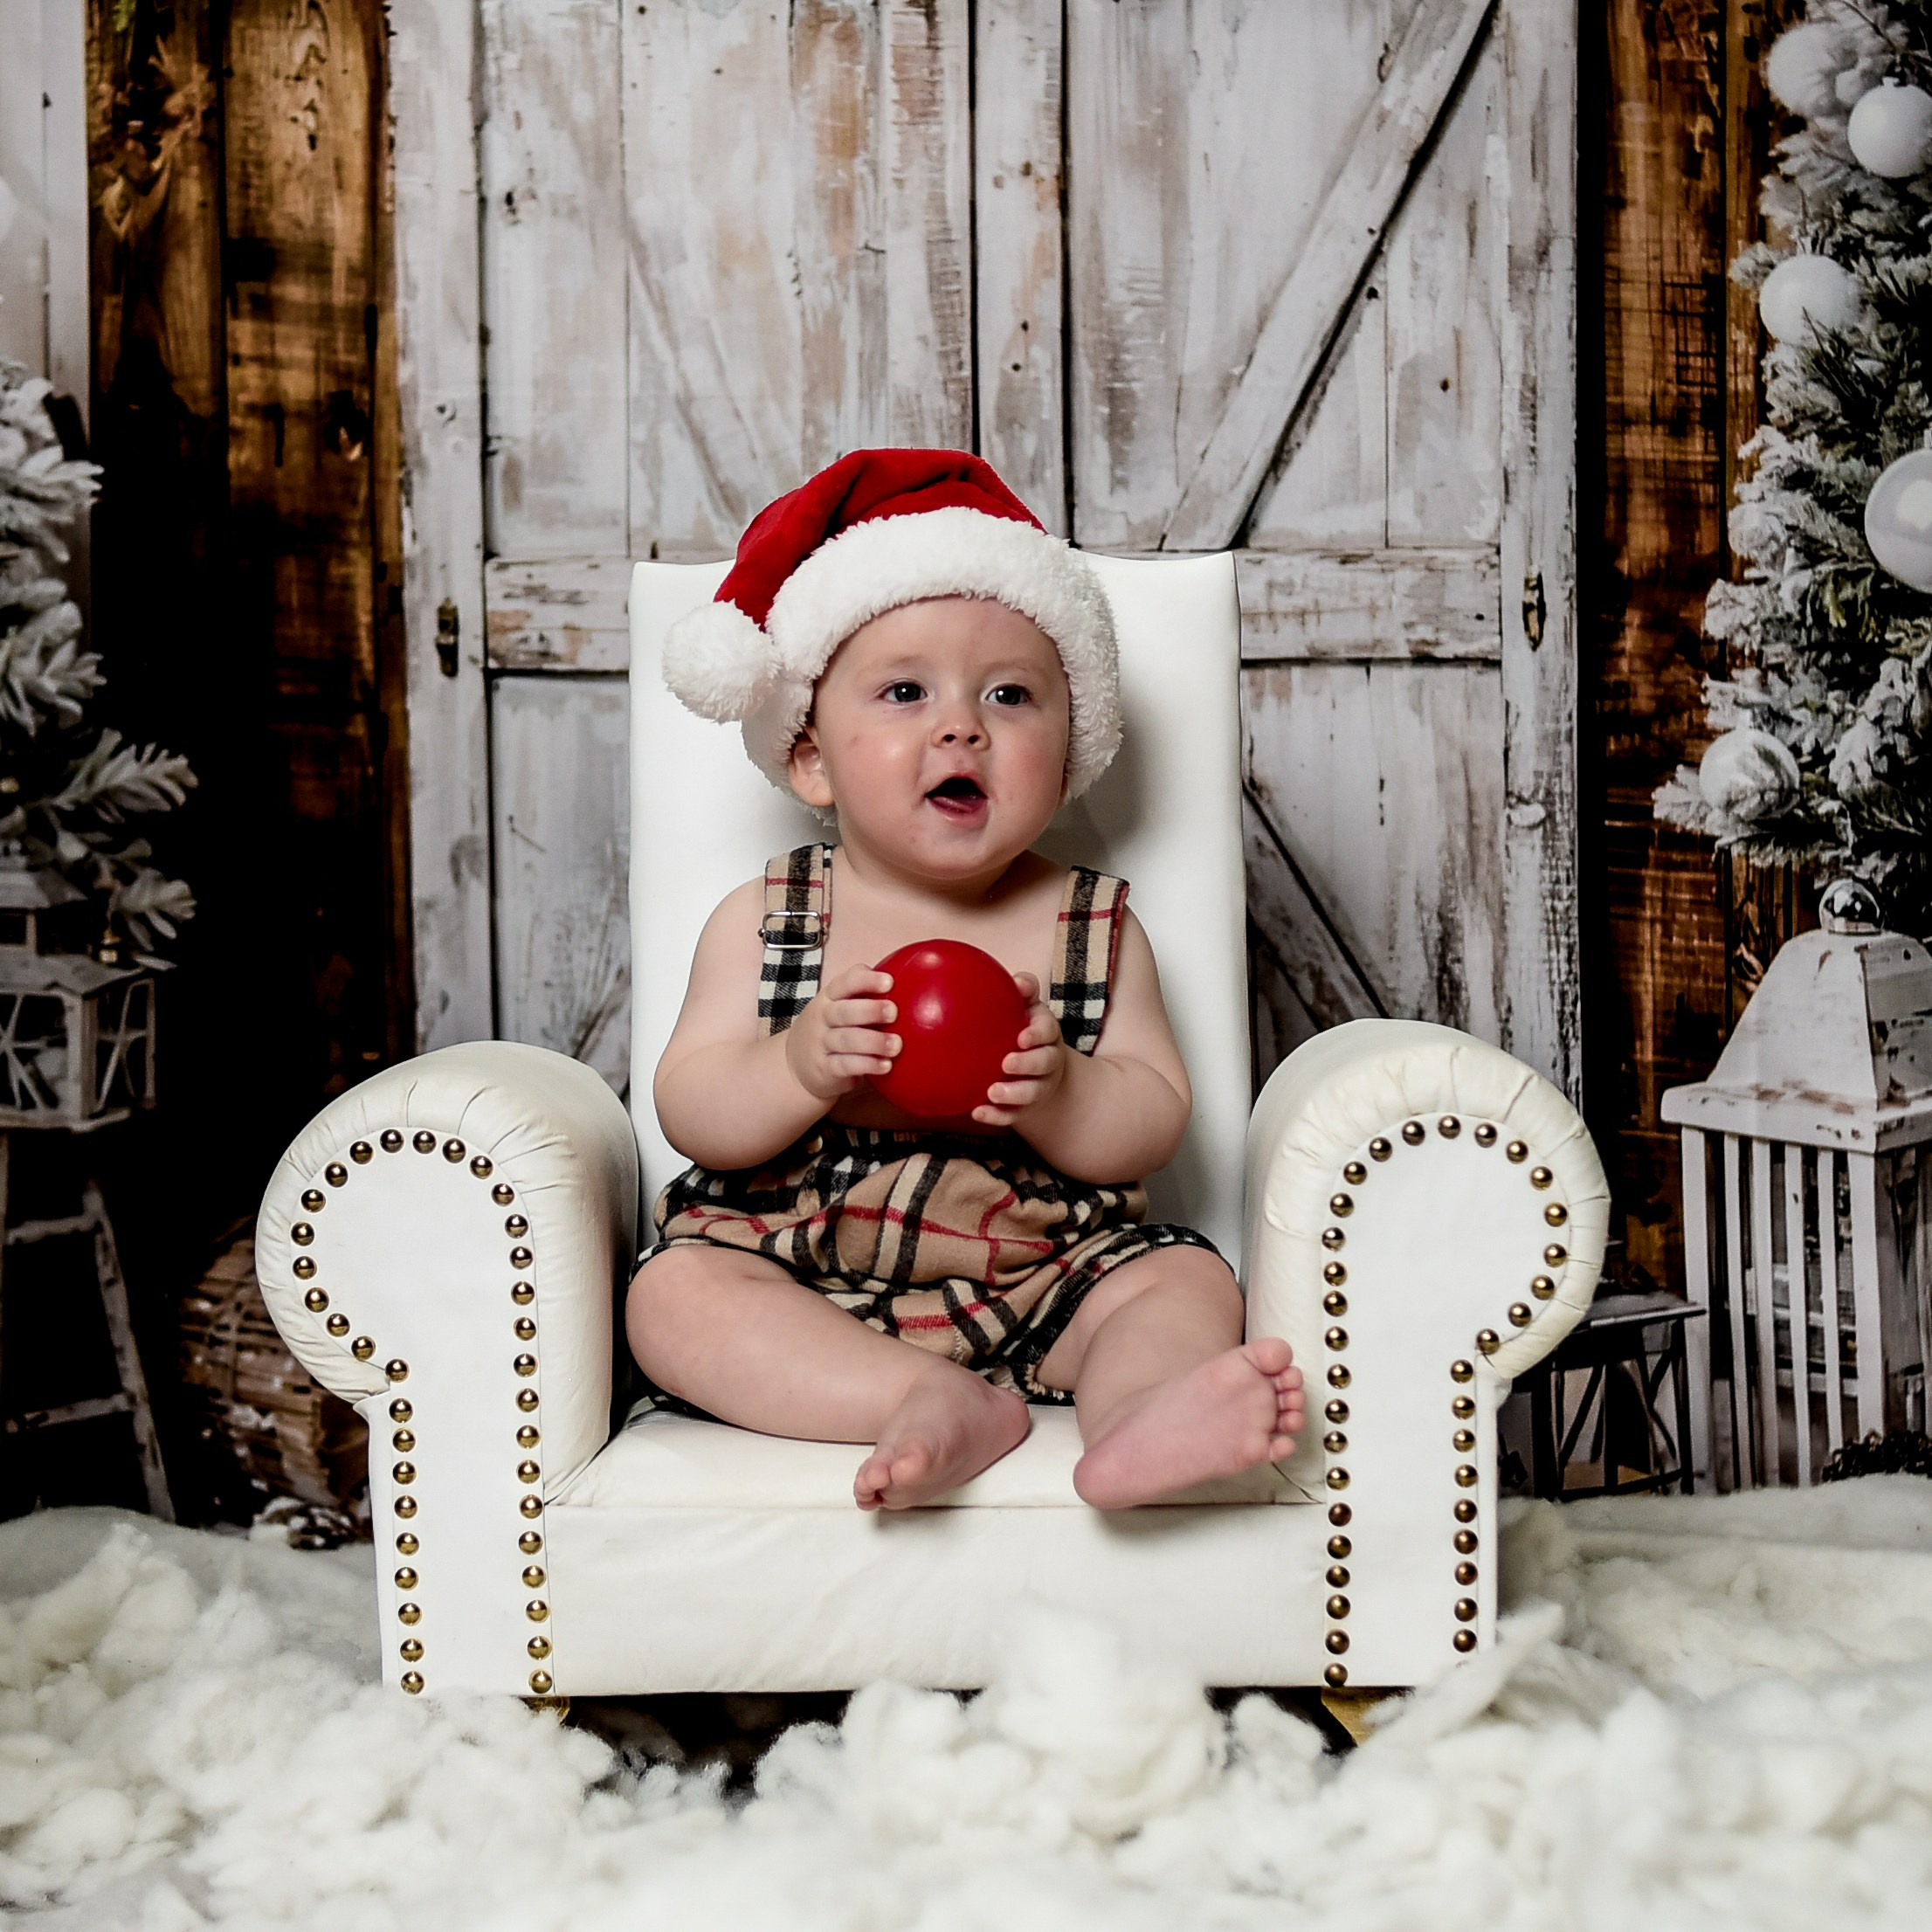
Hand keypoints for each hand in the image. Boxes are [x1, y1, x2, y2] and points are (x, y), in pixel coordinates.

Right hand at [785, 965, 898, 1102]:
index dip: (866, 980)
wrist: (796, 1065)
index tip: (889, 981)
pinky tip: (886, 1065)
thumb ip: (865, 995)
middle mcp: (822, 1018)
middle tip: (894, 1012)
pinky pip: (846, 1065)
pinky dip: (867, 1065)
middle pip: (844, 1011)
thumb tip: (912, 982)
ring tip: (897, 1045)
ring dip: (874, 1042)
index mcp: (829, 997)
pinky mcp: (825, 1069)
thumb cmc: (831, 1029)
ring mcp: (821, 1044)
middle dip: (870, 1010)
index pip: (845, 983)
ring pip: (846, 1040)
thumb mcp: (838, 1007)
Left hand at [972, 973, 1067, 1125]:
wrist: (1040, 1072)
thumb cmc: (1023, 1029)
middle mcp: (1048, 1061)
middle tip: (1006, 1063)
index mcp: (1047, 1034)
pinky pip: (1013, 1115)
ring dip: (1013, 1093)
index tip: (1022, 1037)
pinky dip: (996, 1115)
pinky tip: (977, 1112)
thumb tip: (1017, 979)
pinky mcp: (1025, 1108)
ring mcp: (1038, 1086)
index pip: (1048, 1031)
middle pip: (1044, 1063)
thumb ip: (1024, 991)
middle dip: (1027, 1064)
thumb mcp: (1028, 1008)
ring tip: (992, 1093)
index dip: (1037, 1034)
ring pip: (1031, 1093)